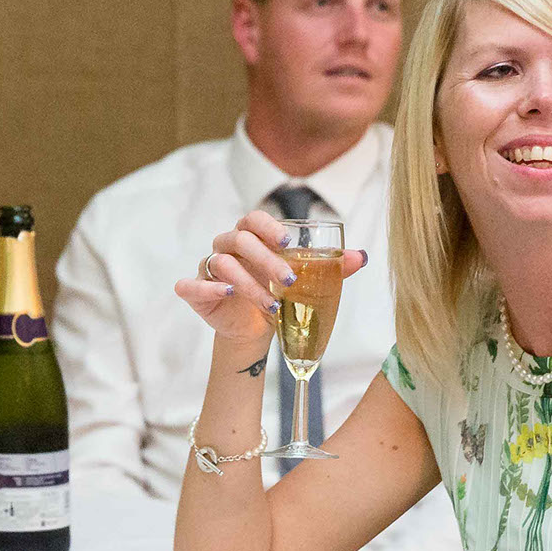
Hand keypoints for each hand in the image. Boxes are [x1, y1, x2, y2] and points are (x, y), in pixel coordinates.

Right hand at [172, 210, 368, 345]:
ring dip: (248, 283)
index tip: (288, 242)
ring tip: (272, 305)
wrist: (256, 331)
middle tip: (289, 280)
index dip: (268, 226)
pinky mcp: (195, 293)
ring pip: (221, 264)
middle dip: (265, 260)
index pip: (253, 219)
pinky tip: (227, 294)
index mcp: (251, 238)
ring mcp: (209, 269)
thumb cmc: (277, 295)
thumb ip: (331, 268)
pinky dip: (206, 288)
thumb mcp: (305, 281)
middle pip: (239, 240)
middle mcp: (226, 248)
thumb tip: (361, 256)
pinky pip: (190, 286)